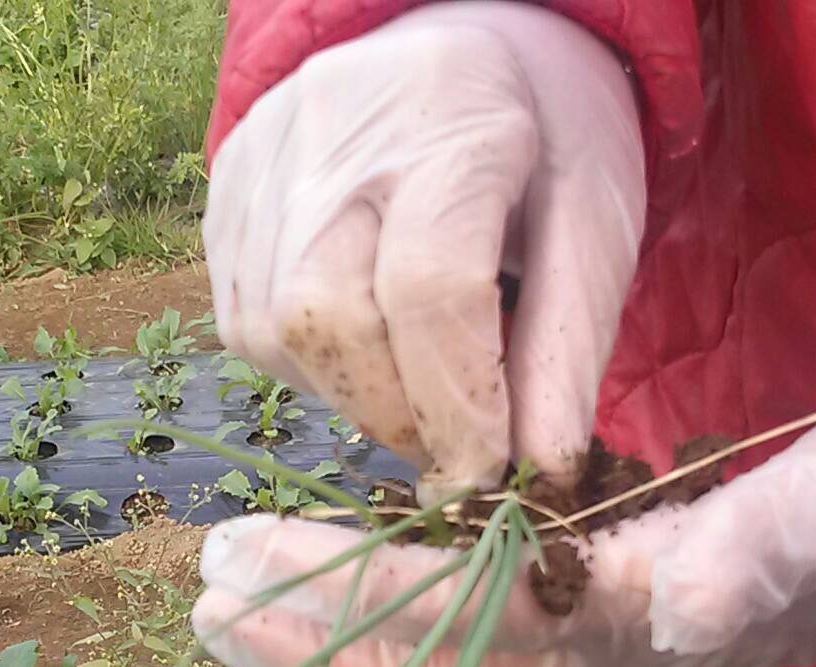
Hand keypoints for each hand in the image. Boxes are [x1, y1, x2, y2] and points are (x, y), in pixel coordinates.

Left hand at [193, 409, 815, 666]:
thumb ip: (784, 540)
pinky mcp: (580, 596)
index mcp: (644, 612)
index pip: (475, 618)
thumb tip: (683, 600)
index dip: (358, 595)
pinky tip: (320, 570)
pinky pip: (462, 616)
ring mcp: (584, 626)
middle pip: (432, 659)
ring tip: (224, 594)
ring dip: (327, 626)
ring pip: (435, 650)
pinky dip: (380, 599)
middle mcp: (598, 640)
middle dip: (313, 633)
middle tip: (204, 594)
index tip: (253, 563)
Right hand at [203, 2, 644, 494]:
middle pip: (325, 316)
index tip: (488, 473)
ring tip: (408, 381)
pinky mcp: (223, 188)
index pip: (428, 288)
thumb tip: (542, 468)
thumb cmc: (541, 130)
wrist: (454, 31)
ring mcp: (261, 158)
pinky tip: (358, 342)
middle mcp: (333, 131)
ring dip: (347, 393)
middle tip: (448, 439)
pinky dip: (304, 363)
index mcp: (450, 118)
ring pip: (271, 329)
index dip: (456, 405)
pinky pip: (241, 319)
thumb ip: (567, 342)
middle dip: (392, 412)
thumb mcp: (592, 216)